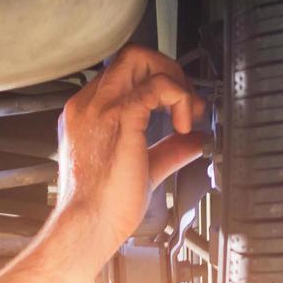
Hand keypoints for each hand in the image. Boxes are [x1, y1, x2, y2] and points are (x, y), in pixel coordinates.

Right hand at [53, 44, 206, 256]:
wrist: (86, 225)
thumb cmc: (102, 208)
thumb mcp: (142, 172)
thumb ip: (167, 152)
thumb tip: (195, 142)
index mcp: (88, 114)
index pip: (124, 76)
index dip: (158, 84)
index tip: (179, 110)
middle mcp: (90, 104)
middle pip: (131, 56)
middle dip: (168, 71)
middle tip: (187, 104)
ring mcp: (102, 107)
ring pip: (140, 57)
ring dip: (173, 79)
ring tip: (187, 112)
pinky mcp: (120, 116)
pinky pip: (158, 84)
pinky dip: (179, 98)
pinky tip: (183, 125)